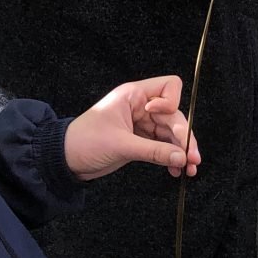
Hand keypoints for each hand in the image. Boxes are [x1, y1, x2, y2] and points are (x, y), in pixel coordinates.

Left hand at [65, 76, 202, 180]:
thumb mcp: (121, 145)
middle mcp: (140, 106)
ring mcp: (142, 123)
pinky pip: (163, 145)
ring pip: (171, 132)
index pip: (169, 87)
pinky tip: (175, 169)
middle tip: (192, 158)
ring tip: (188, 169)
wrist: (65, 160)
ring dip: (181, 150)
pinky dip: (171, 156)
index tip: (167, 123)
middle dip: (184, 136)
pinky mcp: (140, 139)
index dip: (173, 104)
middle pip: (174, 115)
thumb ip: (154, 151)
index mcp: (133, 96)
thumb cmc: (84, 142)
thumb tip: (182, 156)